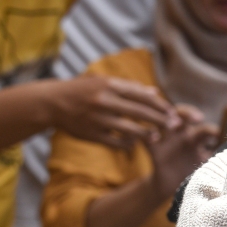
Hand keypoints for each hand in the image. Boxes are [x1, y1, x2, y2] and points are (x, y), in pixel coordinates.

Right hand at [49, 76, 174, 148]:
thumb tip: (155, 92)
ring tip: (156, 137)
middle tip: (175, 126)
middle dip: (160, 120)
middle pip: (140, 112)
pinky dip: (128, 144)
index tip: (173, 112)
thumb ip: (130, 88)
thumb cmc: (83, 90)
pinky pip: (116, 142)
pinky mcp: (92, 134)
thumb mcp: (104, 82)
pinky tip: (134, 143)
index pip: (142, 95)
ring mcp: (98, 119)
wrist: (52, 102)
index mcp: (110, 85)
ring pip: (130, 129)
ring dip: (147, 135)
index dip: (160, 105)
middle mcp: (105, 101)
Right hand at [146, 105, 218, 197]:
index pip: (205, 128)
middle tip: (198, 119)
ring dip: (168, 119)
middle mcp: (182, 135)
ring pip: (163, 119)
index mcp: (197, 139)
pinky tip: (153, 137)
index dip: (212, 130)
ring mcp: (166, 141)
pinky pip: (146, 138)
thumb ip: (218, 162)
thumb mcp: (206, 169)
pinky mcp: (154, 150)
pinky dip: (147, 135)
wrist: (173, 190)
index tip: (218, 135)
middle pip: (183, 114)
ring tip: (174, 125)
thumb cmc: (194, 176)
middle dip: (189, 113)